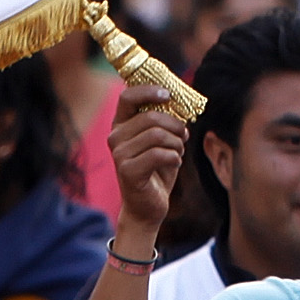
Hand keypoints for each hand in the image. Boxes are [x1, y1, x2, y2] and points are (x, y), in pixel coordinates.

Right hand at [110, 86, 187, 240]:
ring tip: (178, 152)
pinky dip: (174, 158)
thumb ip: (164, 122)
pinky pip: (159, 154)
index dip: (149, 91)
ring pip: (157, 135)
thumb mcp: (160, 142)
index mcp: (121, 125)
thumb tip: (181, 104)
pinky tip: (174, 164)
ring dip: (176, 143)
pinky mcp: (128, 171)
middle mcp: (115, 137)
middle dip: (175, 125)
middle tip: (183, 135)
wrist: (146, 207)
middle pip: (151, 117)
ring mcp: (119, 154)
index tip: (168, 95)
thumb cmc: (156, 170)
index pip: (128, 96)